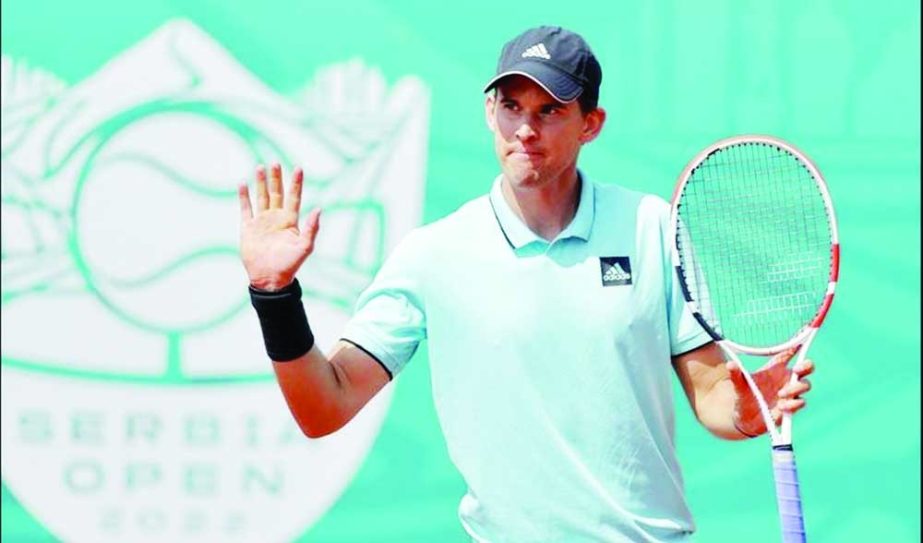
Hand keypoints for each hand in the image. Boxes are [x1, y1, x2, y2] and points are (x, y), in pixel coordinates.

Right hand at [239, 163, 320, 290]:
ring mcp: (262, 222)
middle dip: (276, 178)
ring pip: (262, 197)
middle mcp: (276, 218)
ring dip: (261, 183)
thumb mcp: (305, 246)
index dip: (296, 183)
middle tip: (275, 162)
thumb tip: (319, 209)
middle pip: (277, 193)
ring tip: (261, 167)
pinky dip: (244, 197)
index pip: (294, 197)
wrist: (270, 278)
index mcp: (290, 221)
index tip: (298, 168)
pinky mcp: (248, 228)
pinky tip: (243, 184)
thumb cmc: (290, 264)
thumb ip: (312, 228)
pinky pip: (246, 209)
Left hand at [729, 348, 814, 436]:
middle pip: (806, 368)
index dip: (795, 347)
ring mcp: (790, 393)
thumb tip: (730, 365)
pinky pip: (799, 403)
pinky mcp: (790, 408)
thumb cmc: (745, 395)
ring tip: (780, 393)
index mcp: (775, 369)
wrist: (744, 418)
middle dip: (806, 365)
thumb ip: (736, 374)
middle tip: (796, 369)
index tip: (799, 343)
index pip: (788, 354)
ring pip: (805, 385)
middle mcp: (785, 379)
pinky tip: (781, 406)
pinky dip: (793, 404)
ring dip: (796, 388)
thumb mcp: (739, 384)